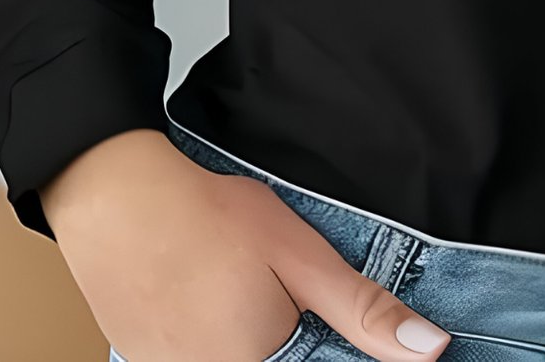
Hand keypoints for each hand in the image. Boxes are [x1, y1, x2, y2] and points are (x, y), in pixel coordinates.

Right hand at [41, 128, 451, 361]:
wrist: (115, 198)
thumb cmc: (208, 218)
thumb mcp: (301, 257)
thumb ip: (362, 311)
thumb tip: (429, 350)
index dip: (334, 344)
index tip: (322, 316)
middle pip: (280, 360)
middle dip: (295, 336)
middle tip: (271, 288)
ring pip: (240, 356)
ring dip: (256, 332)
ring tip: (235, 282)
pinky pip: (201, 353)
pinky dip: (217, 331)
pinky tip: (210, 292)